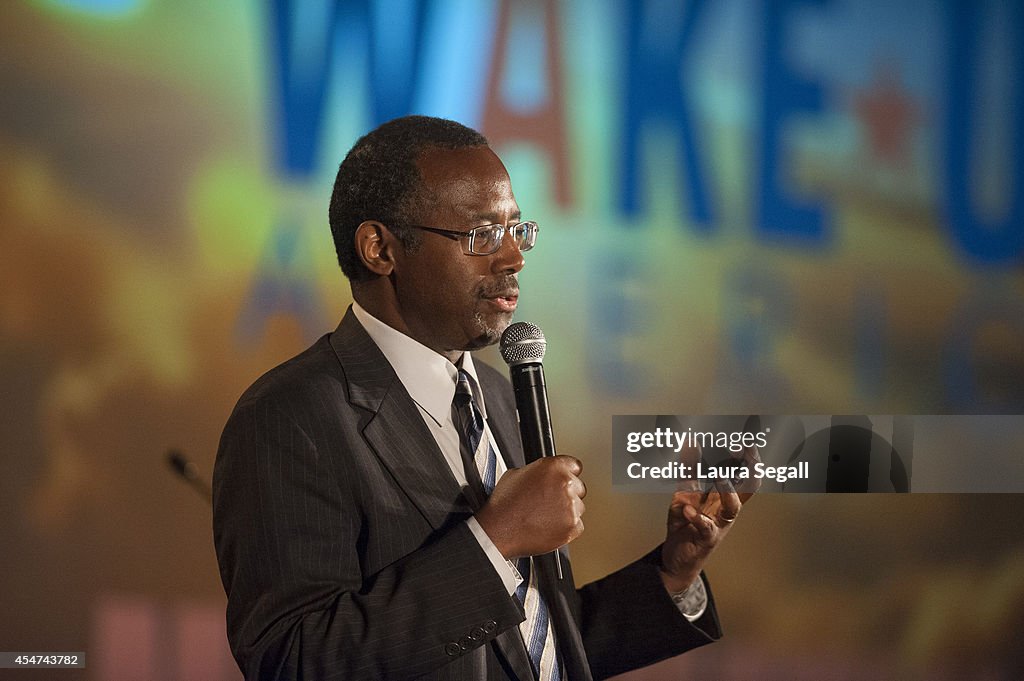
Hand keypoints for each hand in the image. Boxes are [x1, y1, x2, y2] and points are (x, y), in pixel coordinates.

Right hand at [476, 455, 585, 558]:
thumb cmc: (504, 504)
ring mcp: (571, 505)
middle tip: (550, 502)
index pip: (575, 466)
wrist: (499, 529)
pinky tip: (549, 526)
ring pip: (579, 507)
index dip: (568, 474)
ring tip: (546, 516)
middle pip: (579, 487)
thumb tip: (545, 475)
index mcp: (553, 467)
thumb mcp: (516, 473)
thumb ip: (538, 471)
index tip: (565, 480)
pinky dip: (566, 527)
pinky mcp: (572, 526)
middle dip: (567, 494)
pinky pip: (577, 525)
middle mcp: (565, 483)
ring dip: (567, 511)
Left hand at [660, 442, 757, 591]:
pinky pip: (706, 527)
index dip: (749, 459)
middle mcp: (726, 509)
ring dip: (727, 491)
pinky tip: (688, 508)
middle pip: (747, 488)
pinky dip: (696, 516)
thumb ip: (689, 470)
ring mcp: (718, 524)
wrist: (676, 557)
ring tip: (719, 477)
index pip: (743, 475)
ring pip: (733, 508)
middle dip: (749, 469)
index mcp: (723, 496)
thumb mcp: (685, 492)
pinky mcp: (706, 538)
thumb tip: (691, 442)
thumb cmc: (685, 523)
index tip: (747, 442)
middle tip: (744, 451)